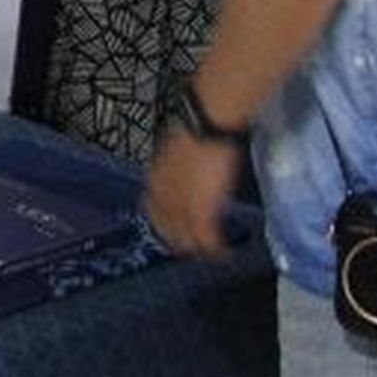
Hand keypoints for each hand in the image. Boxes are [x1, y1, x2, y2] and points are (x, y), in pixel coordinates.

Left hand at [144, 123, 241, 258]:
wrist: (206, 123)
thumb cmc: (196, 126)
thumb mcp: (176, 146)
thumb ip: (174, 165)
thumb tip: (182, 169)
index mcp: (155, 177)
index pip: (152, 210)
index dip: (163, 222)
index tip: (174, 228)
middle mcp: (163, 195)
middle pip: (166, 228)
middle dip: (179, 240)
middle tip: (194, 246)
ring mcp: (181, 204)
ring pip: (185, 237)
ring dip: (198, 247)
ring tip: (210, 253)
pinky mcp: (201, 210)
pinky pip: (206, 238)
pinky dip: (216, 249)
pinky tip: (224, 253)